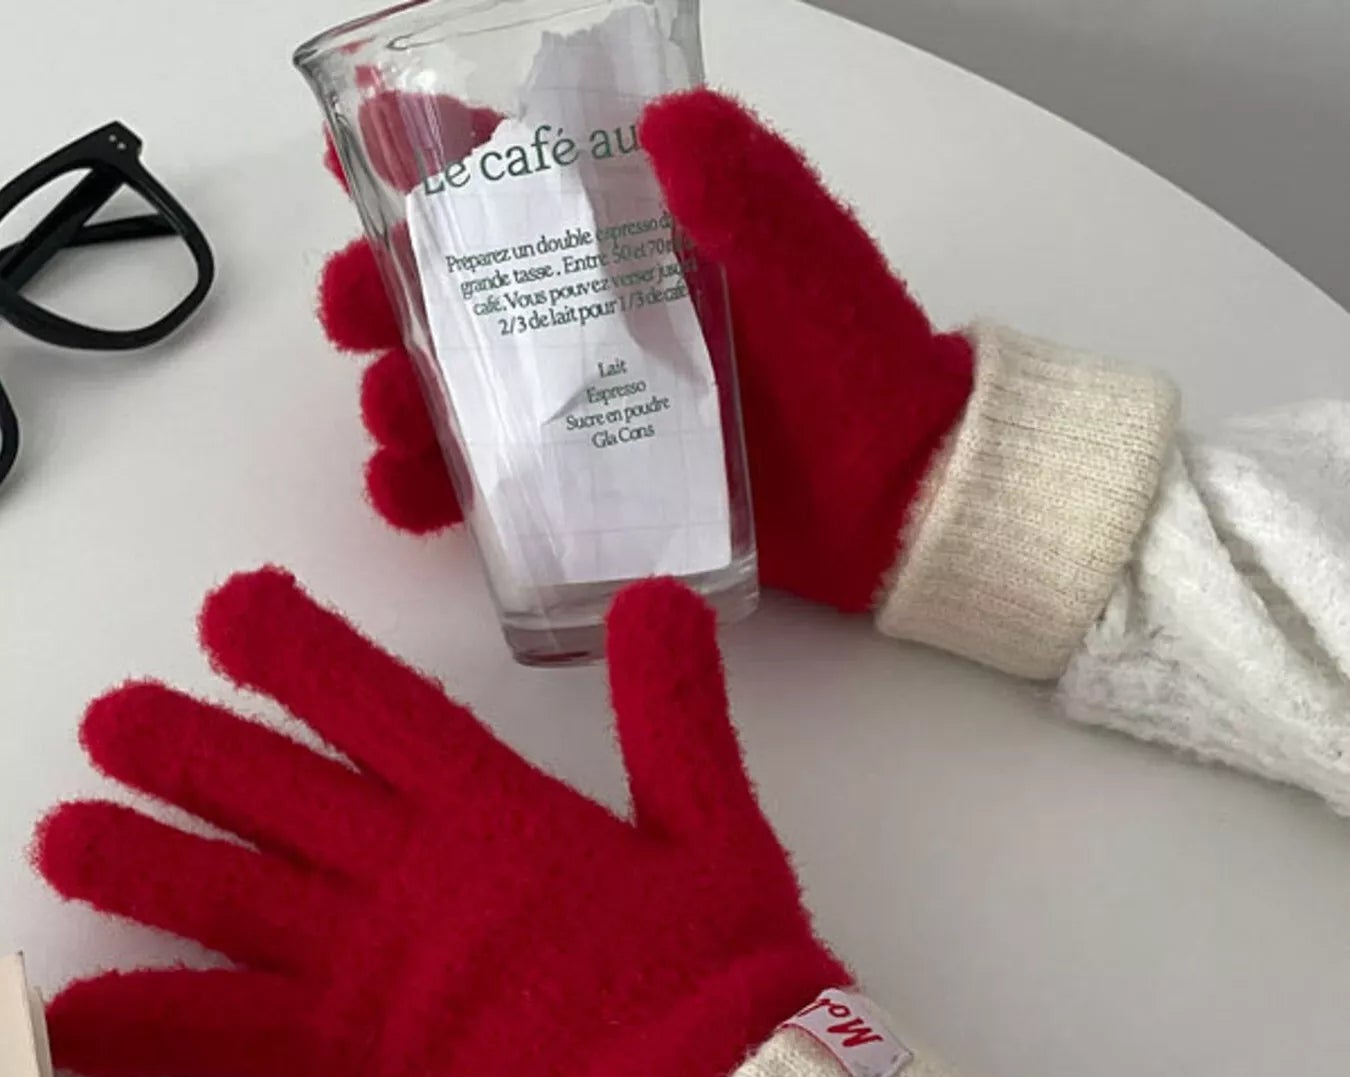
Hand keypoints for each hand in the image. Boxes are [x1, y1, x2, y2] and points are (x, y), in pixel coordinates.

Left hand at [36, 571, 845, 1076]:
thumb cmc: (725, 983)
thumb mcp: (716, 832)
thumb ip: (675, 718)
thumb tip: (658, 605)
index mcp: (500, 815)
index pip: (379, 707)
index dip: (298, 655)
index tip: (229, 613)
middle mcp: (417, 880)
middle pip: (277, 796)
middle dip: (187, 750)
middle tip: (106, 720)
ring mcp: (381, 970)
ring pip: (236, 901)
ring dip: (143, 865)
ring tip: (58, 835)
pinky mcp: (367, 1061)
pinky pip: (240, 1038)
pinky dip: (153, 1032)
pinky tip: (72, 1026)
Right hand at [320, 90, 973, 610]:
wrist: (902, 499)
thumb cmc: (863, 366)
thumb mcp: (808, 266)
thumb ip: (749, 196)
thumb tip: (671, 121)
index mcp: (636, 238)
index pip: (517, 177)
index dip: (427, 155)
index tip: (352, 154)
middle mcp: (596, 317)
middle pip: (459, 292)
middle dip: (383, 295)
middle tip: (350, 313)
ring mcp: (587, 409)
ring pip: (462, 394)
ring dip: (401, 399)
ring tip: (387, 422)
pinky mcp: (592, 493)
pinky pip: (497, 494)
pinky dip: (441, 497)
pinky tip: (409, 494)